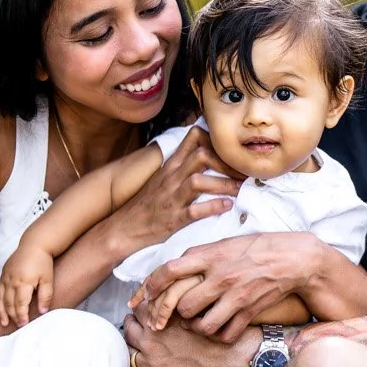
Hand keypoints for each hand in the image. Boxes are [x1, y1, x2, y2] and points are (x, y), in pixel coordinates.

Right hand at [0, 248, 52, 329]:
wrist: (34, 244)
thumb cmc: (43, 262)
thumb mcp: (48, 279)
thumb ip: (46, 296)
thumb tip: (43, 312)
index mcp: (23, 282)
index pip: (20, 304)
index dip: (21, 316)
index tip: (24, 324)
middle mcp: (12, 280)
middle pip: (9, 303)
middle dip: (13, 316)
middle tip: (17, 326)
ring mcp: (5, 277)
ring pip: (0, 298)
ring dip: (2, 312)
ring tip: (4, 322)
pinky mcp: (3, 274)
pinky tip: (1, 308)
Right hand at [109, 126, 240, 252]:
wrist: (123, 228)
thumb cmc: (146, 204)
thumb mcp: (162, 178)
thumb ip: (181, 165)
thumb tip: (202, 152)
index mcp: (171, 166)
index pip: (193, 138)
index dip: (215, 140)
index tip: (231, 151)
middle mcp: (171, 178)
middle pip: (201, 157)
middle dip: (226, 163)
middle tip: (243, 172)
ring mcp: (172, 198)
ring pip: (199, 182)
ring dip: (224, 184)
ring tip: (240, 189)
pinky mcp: (173, 219)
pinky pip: (195, 211)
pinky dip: (213, 207)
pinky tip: (227, 206)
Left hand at [124, 308, 256, 366]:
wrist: (235, 361)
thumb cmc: (221, 334)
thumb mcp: (197, 309)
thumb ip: (177, 305)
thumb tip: (166, 300)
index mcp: (162, 320)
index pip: (139, 309)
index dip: (140, 309)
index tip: (142, 312)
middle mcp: (152, 340)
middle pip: (129, 330)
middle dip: (133, 327)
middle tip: (137, 327)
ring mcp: (153, 363)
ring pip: (128, 353)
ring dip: (132, 348)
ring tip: (138, 347)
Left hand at [132, 233, 318, 343]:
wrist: (292, 259)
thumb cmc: (255, 248)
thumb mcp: (223, 244)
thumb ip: (198, 256)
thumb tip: (173, 267)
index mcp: (210, 256)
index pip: (169, 271)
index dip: (151, 287)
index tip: (145, 297)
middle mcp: (220, 277)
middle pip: (183, 305)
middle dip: (176, 313)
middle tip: (177, 314)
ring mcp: (235, 296)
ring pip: (202, 325)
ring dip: (197, 328)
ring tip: (198, 323)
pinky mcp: (249, 312)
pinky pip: (225, 334)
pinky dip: (219, 336)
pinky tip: (219, 330)